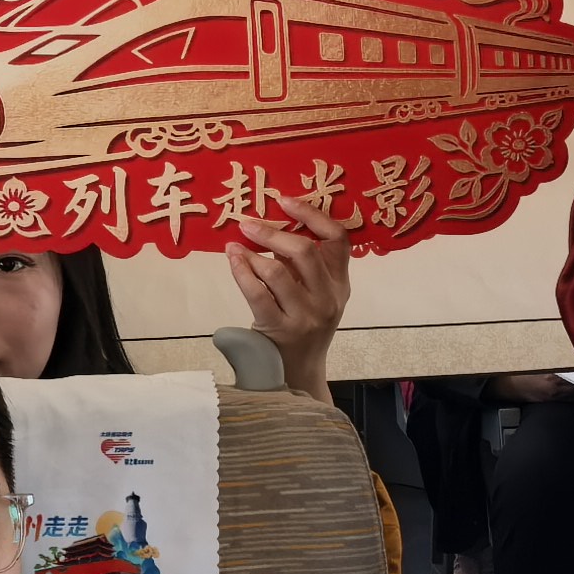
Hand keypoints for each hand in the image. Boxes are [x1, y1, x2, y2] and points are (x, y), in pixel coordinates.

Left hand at [223, 191, 354, 396]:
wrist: (297, 373)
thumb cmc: (302, 326)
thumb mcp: (316, 295)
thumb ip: (305, 265)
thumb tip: (273, 223)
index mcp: (340, 284)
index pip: (338, 239)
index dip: (312, 215)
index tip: (285, 201)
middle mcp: (328, 298)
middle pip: (305, 251)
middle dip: (273, 231)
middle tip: (248, 222)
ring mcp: (306, 316)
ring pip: (277, 271)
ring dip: (252, 253)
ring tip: (237, 246)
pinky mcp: (280, 329)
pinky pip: (257, 292)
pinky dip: (241, 270)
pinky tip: (233, 259)